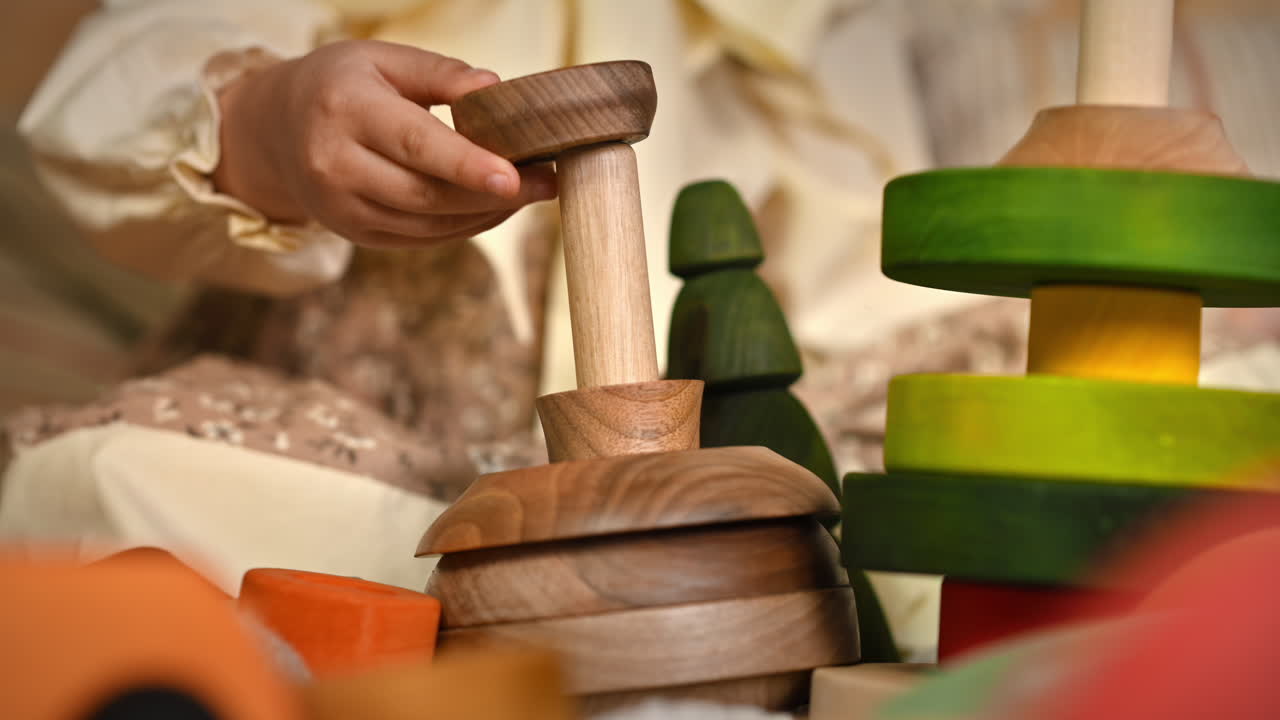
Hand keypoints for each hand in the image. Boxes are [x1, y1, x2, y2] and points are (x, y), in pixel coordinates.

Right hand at [213, 40, 554, 247]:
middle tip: (548, 181)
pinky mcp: (354, 235)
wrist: (275, 131)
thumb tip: (496, 87)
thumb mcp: (381, 59)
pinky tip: (495, 207)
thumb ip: (439, 73)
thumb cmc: (341, 85)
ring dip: (487, 213)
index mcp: (344, 111)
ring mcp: (341, 208)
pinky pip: (422, 238)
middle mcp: (335, 165)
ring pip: (428, 223)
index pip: (415, 144)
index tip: (517, 177)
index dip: (468, 165)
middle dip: (495, 194)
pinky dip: (465, 226)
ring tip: (531, 193)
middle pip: (427, 194)